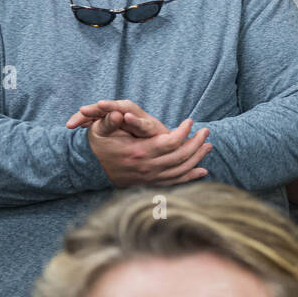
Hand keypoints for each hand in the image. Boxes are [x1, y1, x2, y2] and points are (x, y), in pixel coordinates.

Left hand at [67, 98, 168, 138]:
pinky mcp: (152, 127)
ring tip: (102, 105)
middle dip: (96, 109)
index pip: (97, 113)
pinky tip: (127, 117)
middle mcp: (127, 114)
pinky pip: (143, 124)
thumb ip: (93, 127)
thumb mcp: (111, 135)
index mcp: (115, 116)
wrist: (162, 150)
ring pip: (126, 110)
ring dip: (114, 107)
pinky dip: (136, 120)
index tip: (69, 125)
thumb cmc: (135, 141)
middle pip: (110, 107)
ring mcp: (140, 119)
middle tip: (83, 110)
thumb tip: (69, 124)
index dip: (84, 117)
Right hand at [68, 100, 210, 187]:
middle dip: (196, 143)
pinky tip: (202, 171)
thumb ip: (109, 121)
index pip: (170, 142)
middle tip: (206, 132)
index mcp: (138, 152)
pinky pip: (175, 183)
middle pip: (181, 157)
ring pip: (181, 170)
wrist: (89, 169)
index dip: (183, 131)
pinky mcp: (150, 184)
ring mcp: (149, 178)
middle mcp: (147, 167)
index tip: (191, 121)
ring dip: (197, 158)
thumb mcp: (98, 130)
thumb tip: (118, 113)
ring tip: (208, 146)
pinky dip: (190, 177)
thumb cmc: (97, 145)